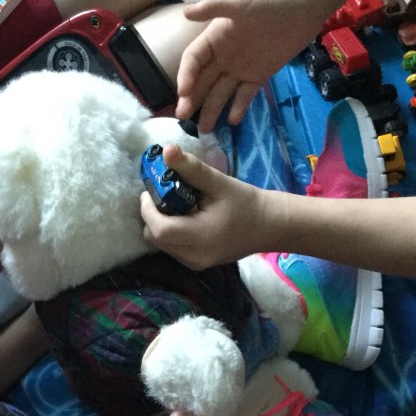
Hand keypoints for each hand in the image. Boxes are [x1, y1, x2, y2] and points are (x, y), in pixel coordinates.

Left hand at [140, 144, 265, 269]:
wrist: (268, 226)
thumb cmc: (245, 203)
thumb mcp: (219, 182)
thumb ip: (191, 168)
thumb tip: (166, 151)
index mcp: (200, 237)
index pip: (159, 230)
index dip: (147, 210)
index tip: (150, 190)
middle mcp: (194, 256)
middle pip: (155, 239)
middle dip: (152, 216)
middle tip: (163, 196)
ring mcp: (195, 264)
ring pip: (161, 245)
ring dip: (161, 224)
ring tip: (178, 206)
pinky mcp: (197, 264)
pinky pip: (173, 249)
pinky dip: (171, 233)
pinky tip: (186, 218)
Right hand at [176, 0, 322, 131]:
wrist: (300, 11)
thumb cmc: (268, 3)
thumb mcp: (239, 3)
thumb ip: (213, 7)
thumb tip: (185, 13)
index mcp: (213, 39)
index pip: (193, 60)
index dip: (186, 76)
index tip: (184, 93)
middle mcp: (222, 57)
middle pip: (202, 81)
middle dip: (191, 99)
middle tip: (183, 117)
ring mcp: (238, 70)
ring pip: (220, 93)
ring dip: (211, 110)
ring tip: (204, 129)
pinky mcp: (256, 78)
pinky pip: (244, 96)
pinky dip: (238, 107)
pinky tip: (232, 120)